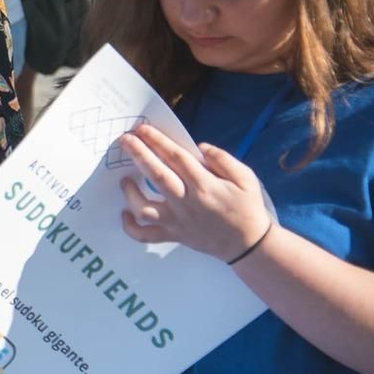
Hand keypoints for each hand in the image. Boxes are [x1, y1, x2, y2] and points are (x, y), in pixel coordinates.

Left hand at [117, 123, 271, 261]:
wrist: (249, 244)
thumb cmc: (247, 207)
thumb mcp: (246, 178)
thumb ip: (223, 160)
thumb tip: (199, 147)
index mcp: (205, 185)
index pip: (176, 157)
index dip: (158, 141)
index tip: (143, 129)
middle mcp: (186, 202)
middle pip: (157, 175)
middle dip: (139, 154)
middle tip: (124, 139)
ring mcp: (177, 221)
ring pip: (145, 208)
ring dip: (130, 193)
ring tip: (124, 179)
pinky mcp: (173, 236)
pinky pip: (146, 235)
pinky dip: (131, 228)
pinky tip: (125, 214)